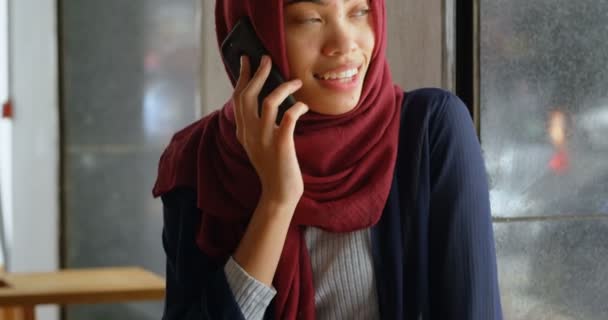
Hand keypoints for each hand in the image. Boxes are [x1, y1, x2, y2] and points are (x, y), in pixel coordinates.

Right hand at [232, 55, 308, 209]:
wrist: (279, 194)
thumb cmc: (273, 168)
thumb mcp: (259, 144)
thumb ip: (257, 126)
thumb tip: (266, 102)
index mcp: (243, 132)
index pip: (238, 98)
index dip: (242, 77)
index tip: (246, 60)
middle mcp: (250, 133)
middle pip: (248, 95)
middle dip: (258, 73)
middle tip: (267, 59)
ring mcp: (264, 139)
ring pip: (268, 103)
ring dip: (282, 87)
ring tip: (295, 81)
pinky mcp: (281, 146)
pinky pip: (289, 118)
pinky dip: (297, 107)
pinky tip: (304, 106)